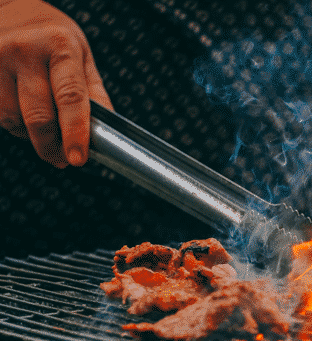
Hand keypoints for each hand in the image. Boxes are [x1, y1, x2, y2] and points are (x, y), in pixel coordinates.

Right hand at [0, 0, 112, 166]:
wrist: (11, 8)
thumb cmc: (52, 37)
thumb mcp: (83, 58)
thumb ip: (95, 96)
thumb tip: (103, 134)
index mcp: (59, 46)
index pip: (70, 98)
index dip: (74, 133)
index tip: (77, 158)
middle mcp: (25, 50)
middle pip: (38, 117)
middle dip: (52, 147)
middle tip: (63, 159)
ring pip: (14, 120)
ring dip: (32, 135)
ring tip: (45, 127)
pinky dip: (14, 124)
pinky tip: (24, 113)